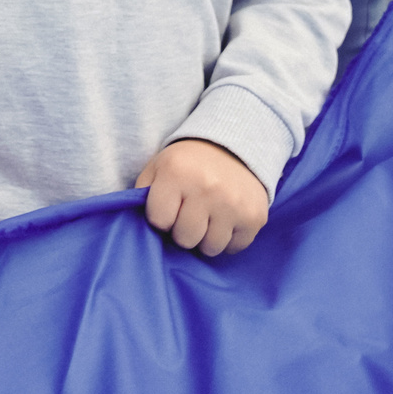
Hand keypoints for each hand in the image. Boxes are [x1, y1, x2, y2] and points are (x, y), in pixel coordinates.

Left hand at [134, 139, 267, 256]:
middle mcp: (207, 188)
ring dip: (206, 238)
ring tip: (207, 218)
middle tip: (189, 214)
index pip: (159, 221)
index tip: (168, 207)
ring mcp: (233, 204)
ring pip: (210, 247)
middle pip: (185, 238)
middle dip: (183, 230)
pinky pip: (234, 247)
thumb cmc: (187, 163)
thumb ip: (143, 194)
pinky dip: (228, 238)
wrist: (234, 145)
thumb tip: (137, 226)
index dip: (161, 218)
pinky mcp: (255, 217)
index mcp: (176, 173)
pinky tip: (225, 219)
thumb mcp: (158, 167)